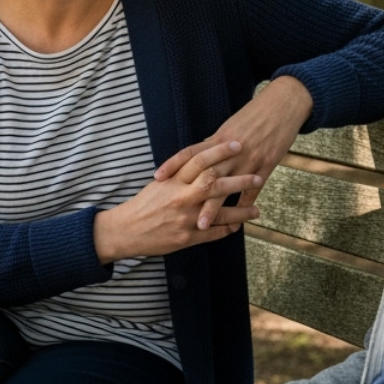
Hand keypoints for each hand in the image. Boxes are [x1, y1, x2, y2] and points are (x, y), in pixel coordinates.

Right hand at [92, 140, 261, 261]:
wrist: (126, 231)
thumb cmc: (143, 205)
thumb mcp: (159, 185)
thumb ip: (180, 175)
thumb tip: (201, 163)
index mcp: (173, 182)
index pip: (199, 160)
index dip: (219, 151)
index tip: (237, 144)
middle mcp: (181, 198)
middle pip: (215, 184)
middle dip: (239, 179)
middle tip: (258, 175)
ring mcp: (185, 219)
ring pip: (219, 212)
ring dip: (241, 211)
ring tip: (257, 209)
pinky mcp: (187, 238)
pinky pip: (213, 234)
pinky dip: (227, 229)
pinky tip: (237, 226)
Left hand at [154, 77, 312, 230]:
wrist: (282, 105)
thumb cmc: (255, 114)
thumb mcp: (231, 126)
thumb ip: (214, 144)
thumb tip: (197, 155)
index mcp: (219, 137)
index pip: (190, 152)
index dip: (173, 164)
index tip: (157, 177)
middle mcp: (231, 151)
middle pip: (206, 175)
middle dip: (190, 194)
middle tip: (174, 211)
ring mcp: (249, 159)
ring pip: (227, 186)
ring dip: (214, 207)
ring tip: (202, 225)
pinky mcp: (266, 165)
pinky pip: (252, 190)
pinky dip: (243, 206)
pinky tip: (236, 222)